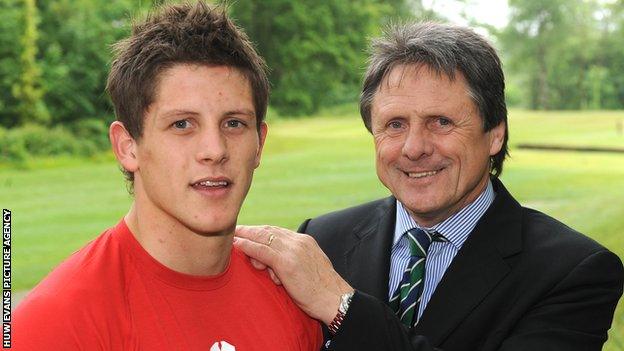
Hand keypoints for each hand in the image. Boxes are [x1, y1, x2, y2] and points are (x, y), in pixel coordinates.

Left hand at [234, 225, 353, 324]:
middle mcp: (298, 241)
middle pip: (268, 231)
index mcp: (305, 241)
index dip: (261, 231)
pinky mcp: (286, 263)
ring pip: (263, 238)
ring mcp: (292, 250)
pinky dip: (247, 246)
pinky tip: (236, 245)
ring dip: (245, 236)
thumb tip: (275, 267)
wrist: (335, 300)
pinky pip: (261, 250)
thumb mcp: (308, 269)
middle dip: (250, 230)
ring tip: (231, 236)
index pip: (278, 232)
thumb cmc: (321, 291)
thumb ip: (293, 262)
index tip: (249, 232)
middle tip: (235, 229)